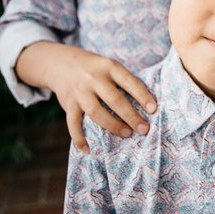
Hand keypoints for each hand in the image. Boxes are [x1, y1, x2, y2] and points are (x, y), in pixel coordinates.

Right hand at [16, 41, 156, 152]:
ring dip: (112, 125)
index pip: (129, 82)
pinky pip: (73, 124)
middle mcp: (94, 78)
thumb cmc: (95, 68)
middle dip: (131, 116)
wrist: (61, 63)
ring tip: (127, 134)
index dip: (142, 96)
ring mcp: (80, 91)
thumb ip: (123, 81)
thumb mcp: (109, 65)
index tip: (153, 110)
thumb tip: (146, 105)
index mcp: (109, 67)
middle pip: (114, 100)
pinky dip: (79, 138)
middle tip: (144, 129)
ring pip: (96, 112)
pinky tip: (87, 150)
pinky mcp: (68, 104)